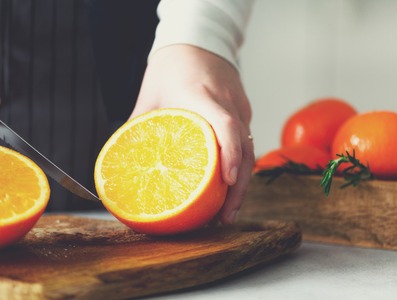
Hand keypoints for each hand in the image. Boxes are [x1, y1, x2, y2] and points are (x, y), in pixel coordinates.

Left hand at [130, 44, 253, 223]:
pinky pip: (246, 140)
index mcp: (201, 95)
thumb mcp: (150, 94)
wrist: (198, 40)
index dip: (229, 155)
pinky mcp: (243, 110)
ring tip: (228, 210)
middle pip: (244, 147)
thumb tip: (127, 162)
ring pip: (249, 148)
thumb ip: (140, 126)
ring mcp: (240, 106)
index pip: (226, 125)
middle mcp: (227, 102)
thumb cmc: (172, 65)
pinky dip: (240, 164)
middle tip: (225, 216)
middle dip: (239, 186)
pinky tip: (231, 184)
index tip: (227, 182)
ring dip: (242, 181)